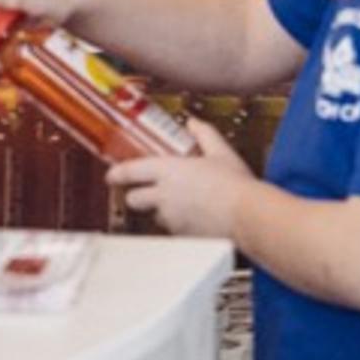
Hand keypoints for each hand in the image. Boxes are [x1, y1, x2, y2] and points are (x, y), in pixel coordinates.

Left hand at [109, 125, 255, 239]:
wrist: (248, 216)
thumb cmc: (235, 185)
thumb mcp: (220, 151)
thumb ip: (203, 133)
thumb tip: (194, 123)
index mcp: (168, 172)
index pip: (131, 172)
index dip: (117, 174)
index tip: (111, 175)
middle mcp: (164, 197)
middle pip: (134, 200)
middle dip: (136, 196)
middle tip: (144, 192)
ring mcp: (171, 219)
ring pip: (154, 217)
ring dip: (161, 211)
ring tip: (181, 205)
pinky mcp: (182, 236)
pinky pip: (173, 231)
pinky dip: (179, 225)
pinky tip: (195, 219)